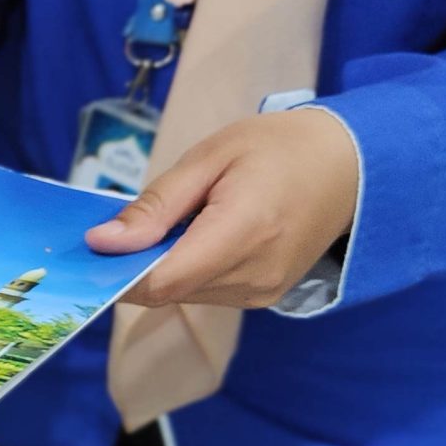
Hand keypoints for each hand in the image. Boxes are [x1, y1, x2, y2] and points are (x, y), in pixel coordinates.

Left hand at [87, 108, 358, 307]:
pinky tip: (193, 237)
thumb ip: (156, 205)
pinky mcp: (264, 297)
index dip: (118, 271)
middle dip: (134, 264)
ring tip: (170, 222)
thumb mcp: (211, 157)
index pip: (162, 280)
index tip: (91, 247)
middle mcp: (254, 276)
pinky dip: (186, 270)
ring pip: (183, 295)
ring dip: (161, 267)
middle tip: (122, 224)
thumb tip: (102, 242)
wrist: (354, 165)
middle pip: (167, 291)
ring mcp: (262, 294)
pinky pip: (206, 292)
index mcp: (243, 233)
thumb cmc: (279, 147)